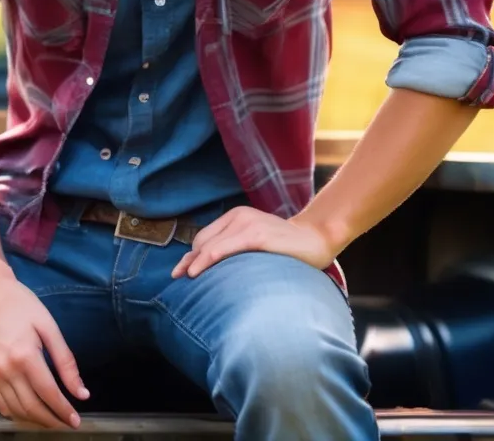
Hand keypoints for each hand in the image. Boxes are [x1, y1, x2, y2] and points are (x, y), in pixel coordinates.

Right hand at [0, 269, 88, 429]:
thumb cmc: (23, 305)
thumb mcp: (49, 326)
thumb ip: (65, 360)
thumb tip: (81, 391)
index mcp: (25, 356)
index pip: (48, 393)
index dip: (63, 410)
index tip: (77, 420)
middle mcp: (6, 370)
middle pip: (32, 407)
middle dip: (52, 420)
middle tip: (67, 424)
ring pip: (16, 410)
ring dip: (35, 421)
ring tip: (52, 421)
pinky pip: (1, 404)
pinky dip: (16, 414)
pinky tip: (29, 414)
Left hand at [171, 206, 336, 278]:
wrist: (316, 238)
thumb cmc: (285, 246)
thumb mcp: (255, 240)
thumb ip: (236, 247)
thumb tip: (212, 266)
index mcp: (236, 216)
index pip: (205, 237)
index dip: (191, 255)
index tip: (180, 271)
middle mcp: (239, 217)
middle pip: (204, 241)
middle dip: (189, 260)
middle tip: (177, 277)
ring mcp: (248, 225)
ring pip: (210, 246)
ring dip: (195, 263)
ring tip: (186, 278)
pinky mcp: (256, 236)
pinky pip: (224, 249)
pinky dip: (207, 260)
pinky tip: (198, 271)